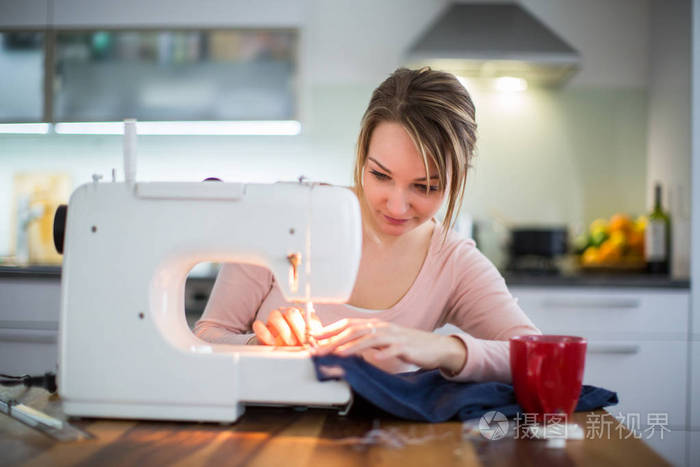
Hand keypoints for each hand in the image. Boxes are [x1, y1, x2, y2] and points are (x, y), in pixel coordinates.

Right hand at [252, 307, 321, 345]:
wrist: (290, 358)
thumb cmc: (303, 349)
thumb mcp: (313, 343)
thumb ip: (315, 336)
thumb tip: (314, 334)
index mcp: (301, 316)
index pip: (304, 311)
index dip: (308, 323)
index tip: (310, 336)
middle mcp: (287, 316)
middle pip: (290, 312)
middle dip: (297, 327)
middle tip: (301, 341)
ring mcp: (274, 323)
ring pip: (274, 315)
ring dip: (283, 329)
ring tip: (289, 343)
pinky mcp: (262, 331)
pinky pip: (258, 326)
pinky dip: (265, 333)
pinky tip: (273, 344)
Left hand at [311, 319, 467, 373]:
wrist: (436, 348)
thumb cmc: (408, 345)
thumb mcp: (384, 342)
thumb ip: (366, 343)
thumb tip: (344, 348)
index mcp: (376, 326)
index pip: (349, 324)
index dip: (331, 329)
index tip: (314, 336)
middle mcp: (383, 328)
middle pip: (355, 331)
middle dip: (334, 339)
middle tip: (318, 349)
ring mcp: (395, 337)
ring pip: (370, 338)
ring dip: (352, 346)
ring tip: (338, 353)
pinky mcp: (407, 347)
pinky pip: (393, 349)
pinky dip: (383, 353)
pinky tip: (375, 358)